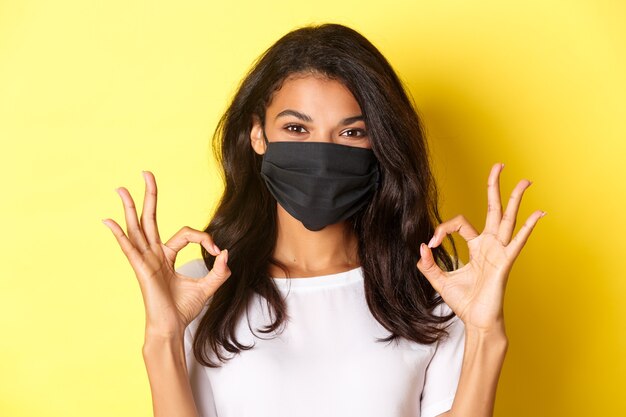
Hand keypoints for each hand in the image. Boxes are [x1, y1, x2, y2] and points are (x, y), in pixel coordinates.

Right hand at [102, 170, 230, 338]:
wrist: (172, 328)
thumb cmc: (183, 309)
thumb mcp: (208, 287)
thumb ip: (219, 271)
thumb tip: (226, 254)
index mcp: (167, 255)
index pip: (186, 233)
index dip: (204, 238)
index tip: (216, 250)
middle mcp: (154, 254)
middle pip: (150, 218)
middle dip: (149, 196)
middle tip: (146, 173)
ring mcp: (146, 260)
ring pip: (137, 228)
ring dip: (129, 208)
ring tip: (121, 189)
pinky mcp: (141, 269)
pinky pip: (129, 248)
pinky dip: (119, 234)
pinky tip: (108, 221)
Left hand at [416, 163, 544, 330]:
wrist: (477, 322)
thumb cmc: (464, 302)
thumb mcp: (439, 280)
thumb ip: (428, 264)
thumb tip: (421, 246)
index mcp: (476, 246)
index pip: (460, 223)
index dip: (443, 228)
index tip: (432, 242)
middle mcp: (490, 245)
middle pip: (493, 209)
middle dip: (495, 187)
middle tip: (499, 165)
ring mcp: (500, 252)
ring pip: (508, 220)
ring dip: (516, 200)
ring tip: (526, 181)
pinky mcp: (505, 262)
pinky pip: (518, 242)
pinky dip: (529, 228)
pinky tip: (540, 214)